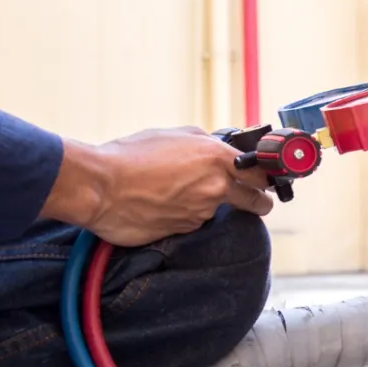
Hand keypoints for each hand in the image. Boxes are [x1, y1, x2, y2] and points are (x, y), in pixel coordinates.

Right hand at [41, 127, 272, 246]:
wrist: (98, 187)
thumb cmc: (130, 156)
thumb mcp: (173, 135)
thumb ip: (203, 142)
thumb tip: (217, 145)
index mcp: (217, 159)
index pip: (261, 174)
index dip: (267, 179)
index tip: (268, 182)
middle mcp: (216, 188)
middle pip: (256, 201)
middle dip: (257, 201)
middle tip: (251, 199)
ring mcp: (200, 213)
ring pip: (214, 211)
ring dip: (202, 204)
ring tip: (173, 192)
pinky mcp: (183, 231)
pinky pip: (190, 222)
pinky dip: (181, 215)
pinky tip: (160, 204)